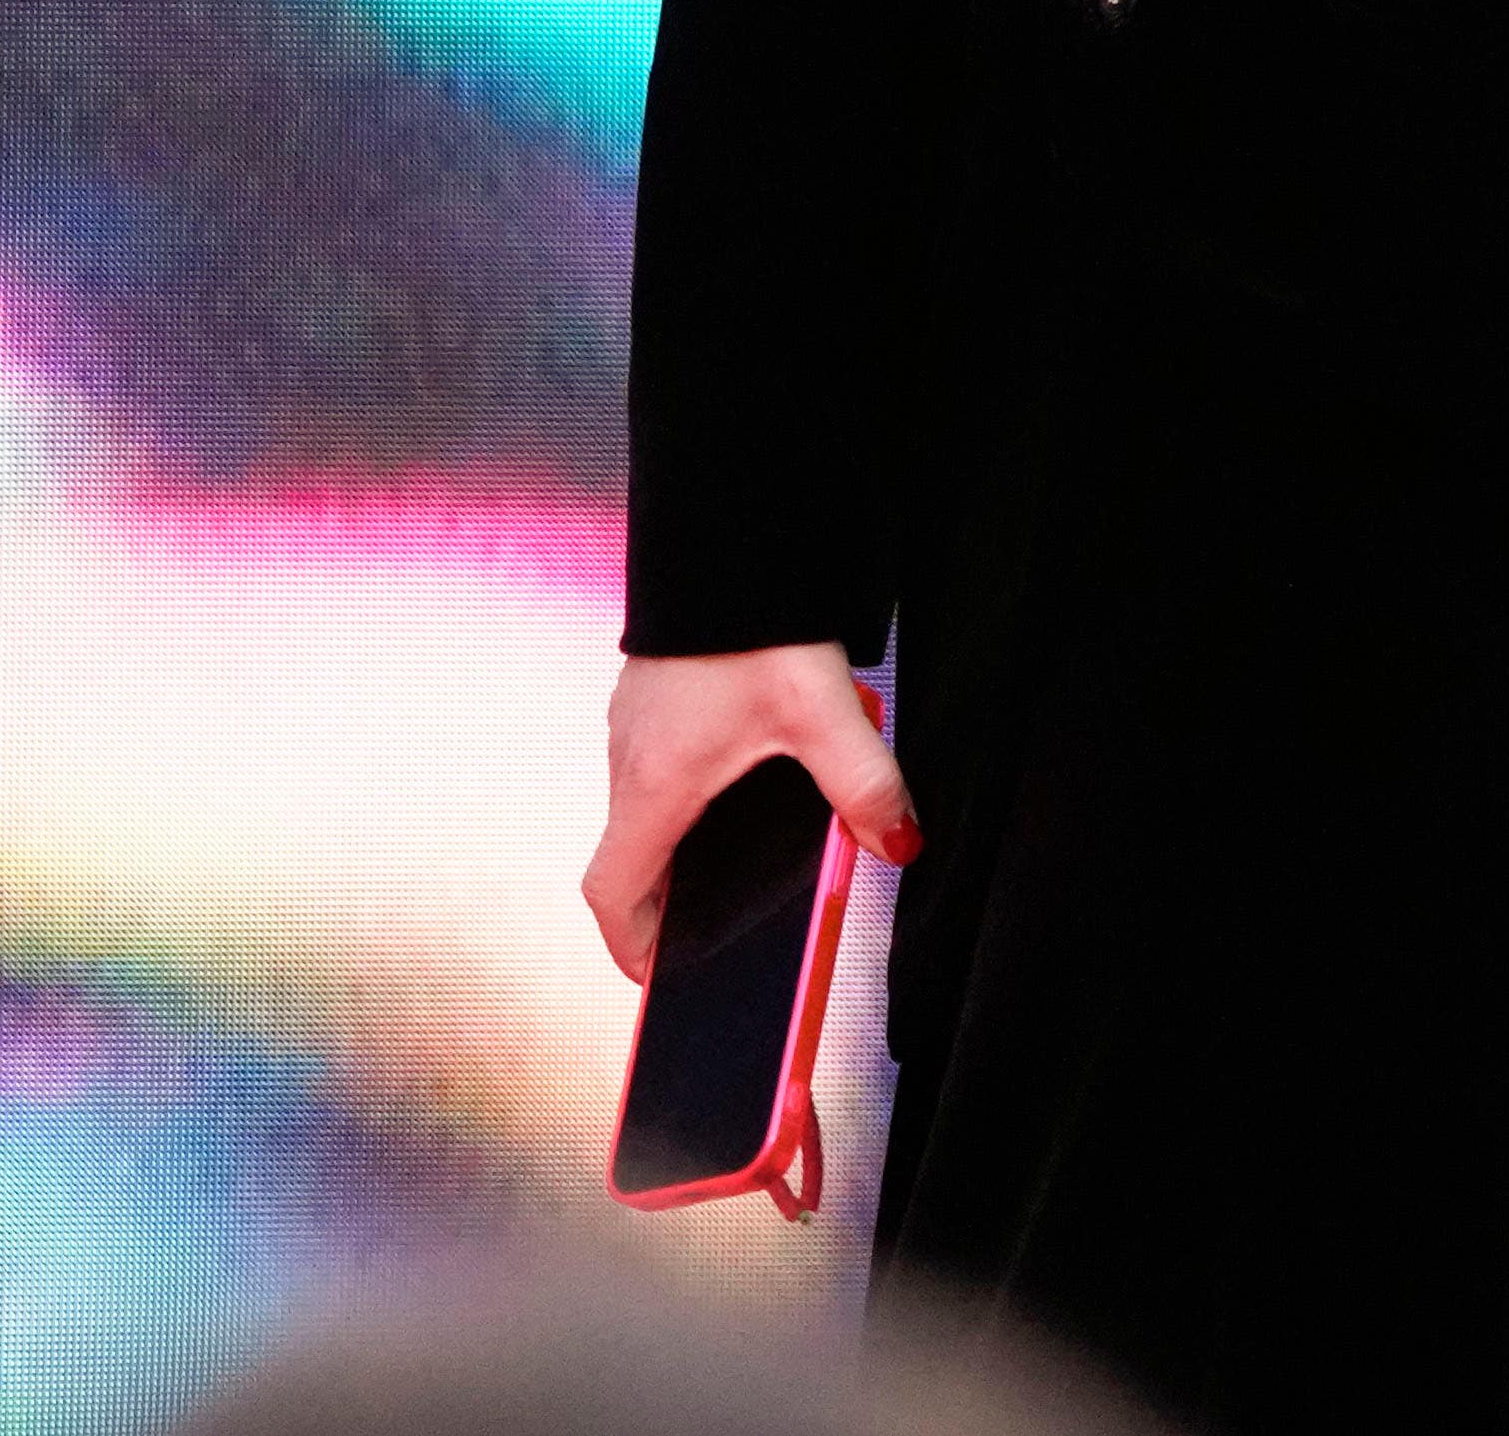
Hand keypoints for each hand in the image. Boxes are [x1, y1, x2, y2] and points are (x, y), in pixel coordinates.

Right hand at [588, 642, 917, 981]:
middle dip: (664, 902)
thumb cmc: (751, 623)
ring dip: (677, 840)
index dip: (629, 946)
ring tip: (732, 860)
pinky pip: (658, 761)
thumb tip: (898, 843)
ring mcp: (635, 724)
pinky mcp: (653, 694)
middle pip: (629, 856)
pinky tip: (742, 773)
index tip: (657, 975)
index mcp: (654, 785)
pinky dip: (687, 790)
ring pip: (643, 805)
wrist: (724, 533)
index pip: (610, 893)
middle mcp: (629, 759)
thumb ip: (866, 786)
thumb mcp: (822, 713)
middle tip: (710, 926)